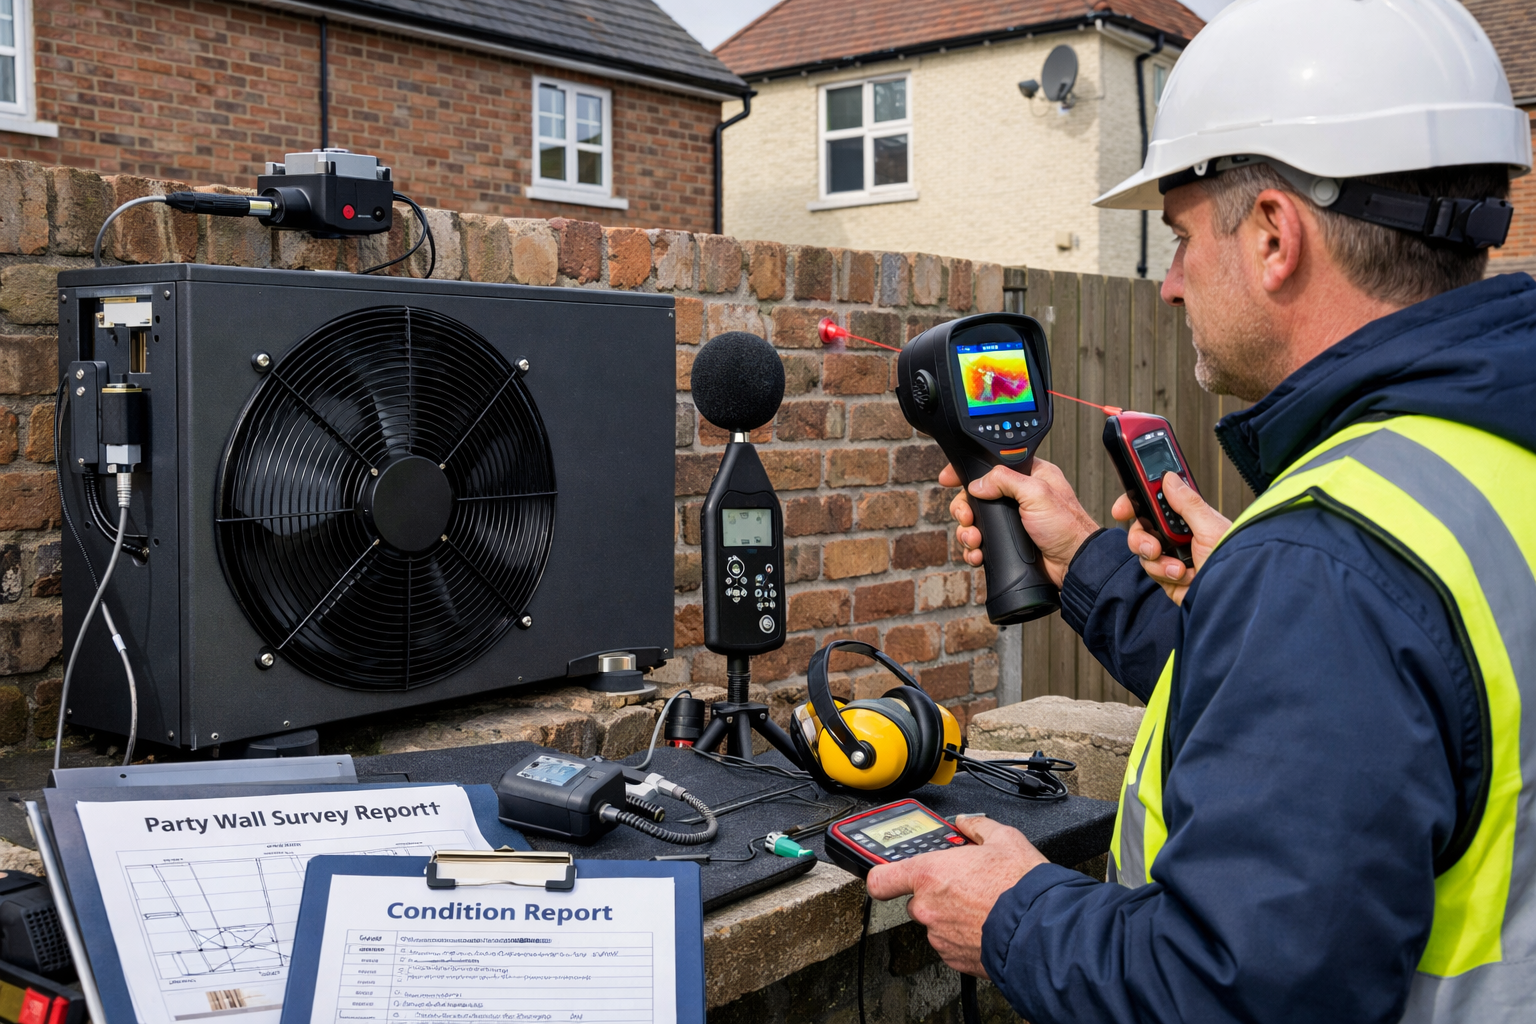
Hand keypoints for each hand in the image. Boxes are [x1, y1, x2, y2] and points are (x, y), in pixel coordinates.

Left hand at [865, 816, 1047, 976]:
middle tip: (964, 885)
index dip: (883, 876)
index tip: (889, 875)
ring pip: (936, 922)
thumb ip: (977, 826)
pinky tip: (987, 924)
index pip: (880, 879)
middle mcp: (927, 908)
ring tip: (983, 906)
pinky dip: (964, 936)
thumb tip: (967, 822)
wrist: (1042, 931)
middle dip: (936, 893)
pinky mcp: (954, 959)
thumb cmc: (1021, 887)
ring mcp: (939, 936)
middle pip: (916, 899)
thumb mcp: (1004, 839)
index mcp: (929, 875)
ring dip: (951, 915)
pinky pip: (950, 943)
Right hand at [942, 459, 1099, 586]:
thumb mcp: (1036, 493)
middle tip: (966, 518)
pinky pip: (981, 544)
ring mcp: (1011, 522)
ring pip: (975, 522)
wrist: (1074, 564)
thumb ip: (1004, 480)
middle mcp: (1018, 497)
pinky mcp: (1007, 543)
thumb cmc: (1067, 527)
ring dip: (967, 532)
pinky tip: (978, 554)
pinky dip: (974, 550)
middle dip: (964, 509)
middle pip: (976, 497)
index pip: (991, 466)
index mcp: (1028, 476)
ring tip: (974, 540)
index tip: (949, 478)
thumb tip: (976, 484)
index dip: (968, 471)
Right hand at [1112, 473, 1230, 604]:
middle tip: (1153, 546)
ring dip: (1159, 561)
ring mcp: (1172, 555)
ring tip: (1179, 568)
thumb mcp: (1211, 529)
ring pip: (1143, 550)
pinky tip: (1184, 576)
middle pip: (1143, 526)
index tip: (1122, 508)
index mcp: (1191, 518)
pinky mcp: (1168, 576)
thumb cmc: (1234, 563)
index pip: (1158, 501)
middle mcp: (1179, 535)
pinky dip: (1165, 574)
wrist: (1231, 598)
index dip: (1137, 501)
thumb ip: (1188, 504)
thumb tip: (1170, 479)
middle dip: (1142, 537)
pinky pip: (1151, 571)